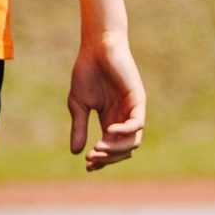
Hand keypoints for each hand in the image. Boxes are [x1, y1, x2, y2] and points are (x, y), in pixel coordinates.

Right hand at [68, 33, 145, 170]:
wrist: (96, 48)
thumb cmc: (87, 73)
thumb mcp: (78, 104)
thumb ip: (79, 127)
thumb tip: (76, 152)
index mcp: (110, 121)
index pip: (111, 148)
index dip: (102, 160)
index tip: (87, 166)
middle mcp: (124, 119)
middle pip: (124, 150)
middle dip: (108, 158)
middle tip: (92, 157)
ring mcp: (133, 110)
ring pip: (133, 141)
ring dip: (116, 149)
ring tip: (98, 148)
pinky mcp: (138, 100)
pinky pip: (138, 123)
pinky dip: (125, 131)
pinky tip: (109, 130)